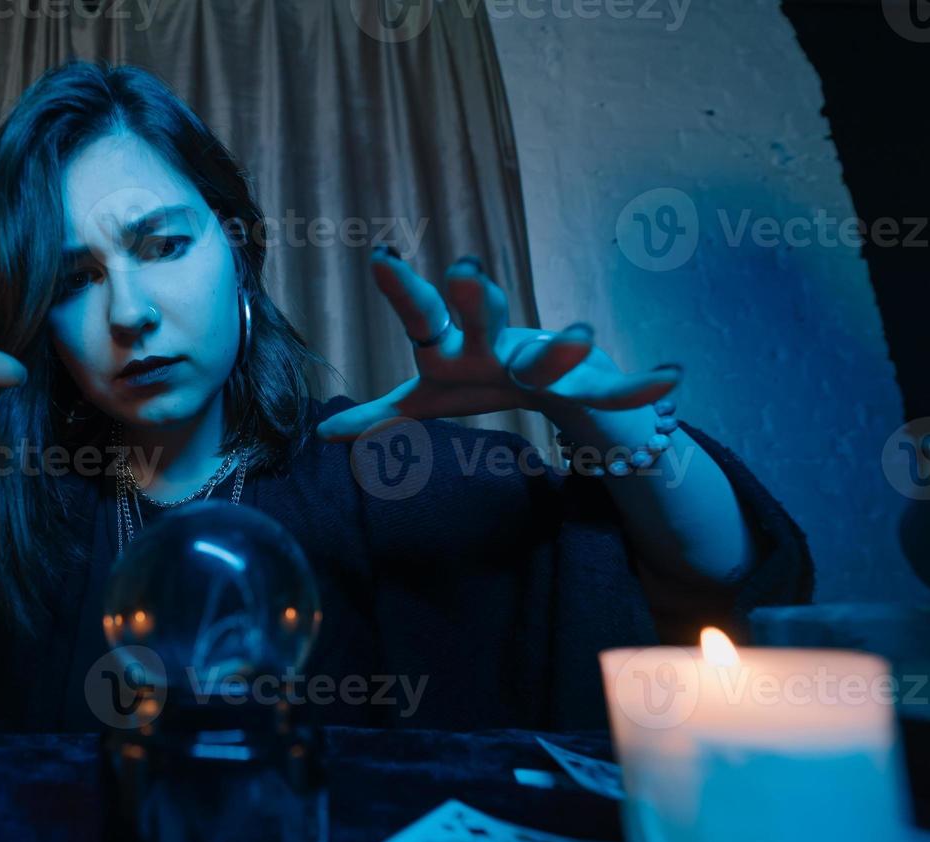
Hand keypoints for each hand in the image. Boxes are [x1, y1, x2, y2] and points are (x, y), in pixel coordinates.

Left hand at [316, 252, 679, 439]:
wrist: (556, 387)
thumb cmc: (483, 382)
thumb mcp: (430, 401)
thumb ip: (379, 412)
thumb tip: (320, 434)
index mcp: (456, 346)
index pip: (423, 316)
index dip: (402, 291)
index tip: (380, 257)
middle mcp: (500, 345)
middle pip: (485, 321)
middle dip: (478, 300)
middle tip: (467, 270)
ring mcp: (546, 360)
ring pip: (553, 354)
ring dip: (566, 346)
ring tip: (580, 332)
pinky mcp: (591, 382)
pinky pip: (617, 388)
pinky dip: (645, 384)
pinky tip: (672, 374)